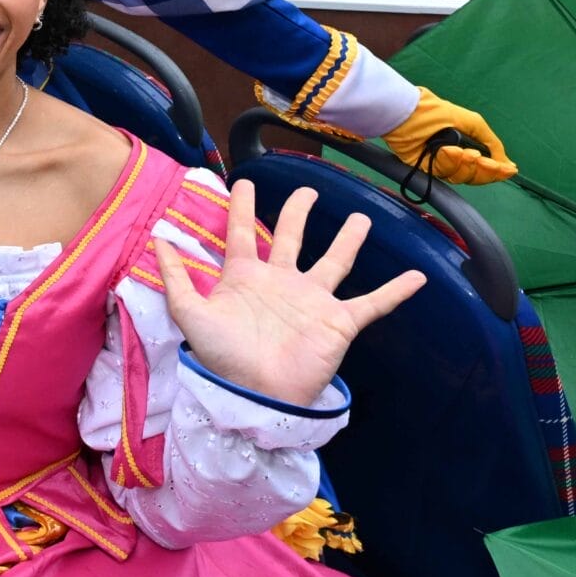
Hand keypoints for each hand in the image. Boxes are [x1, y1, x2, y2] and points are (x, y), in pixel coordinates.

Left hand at [157, 179, 423, 409]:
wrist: (255, 394)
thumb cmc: (222, 356)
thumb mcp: (190, 312)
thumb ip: (175, 276)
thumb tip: (157, 238)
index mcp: (245, 278)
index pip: (244, 233)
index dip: (244, 208)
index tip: (245, 182)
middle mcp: (281, 283)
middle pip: (292, 238)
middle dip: (299, 213)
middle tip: (308, 190)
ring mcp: (312, 301)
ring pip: (334, 261)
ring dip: (348, 240)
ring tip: (362, 217)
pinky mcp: (338, 322)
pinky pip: (372, 303)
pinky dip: (395, 291)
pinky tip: (417, 276)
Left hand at [382, 88, 515, 184]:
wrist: (408, 111)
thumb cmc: (438, 112)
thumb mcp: (474, 124)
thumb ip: (493, 145)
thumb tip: (509, 166)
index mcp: (466, 147)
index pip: (485, 167)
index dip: (496, 171)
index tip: (507, 170)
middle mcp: (453, 158)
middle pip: (475, 176)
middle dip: (483, 169)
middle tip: (481, 159)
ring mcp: (439, 164)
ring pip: (461, 177)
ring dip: (465, 165)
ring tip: (462, 152)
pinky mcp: (424, 169)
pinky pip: (443, 174)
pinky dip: (448, 163)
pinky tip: (448, 151)